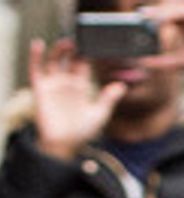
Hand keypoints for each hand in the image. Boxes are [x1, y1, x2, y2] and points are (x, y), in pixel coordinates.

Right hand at [29, 39, 126, 159]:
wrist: (64, 145)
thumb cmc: (81, 132)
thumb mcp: (99, 114)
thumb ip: (109, 99)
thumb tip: (122, 85)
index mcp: (81, 87)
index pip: (83, 65)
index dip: (87, 54)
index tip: (94, 45)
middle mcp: (67, 82)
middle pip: (68, 59)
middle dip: (73, 48)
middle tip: (81, 40)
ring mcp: (53, 84)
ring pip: (54, 60)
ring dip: (59, 49)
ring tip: (67, 42)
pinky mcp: (41, 88)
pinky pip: (36, 68)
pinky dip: (36, 55)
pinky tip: (39, 45)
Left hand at [140, 2, 183, 74]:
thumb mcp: (179, 61)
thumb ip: (163, 61)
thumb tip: (144, 62)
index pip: (166, 11)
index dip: (153, 13)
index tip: (140, 17)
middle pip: (169, 6)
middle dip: (155, 11)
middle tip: (141, 15)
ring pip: (176, 7)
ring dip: (162, 12)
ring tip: (151, 19)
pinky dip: (174, 15)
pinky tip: (165, 21)